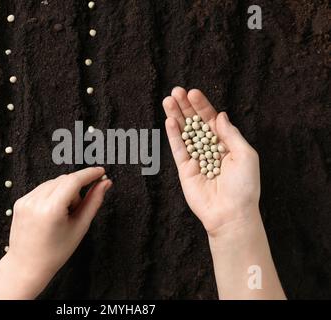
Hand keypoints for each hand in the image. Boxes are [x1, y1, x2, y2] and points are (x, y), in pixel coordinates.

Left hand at [0, 167, 111, 298]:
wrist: (27, 266)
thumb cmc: (56, 251)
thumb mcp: (80, 227)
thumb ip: (94, 202)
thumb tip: (105, 183)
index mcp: (51, 209)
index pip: (74, 180)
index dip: (89, 174)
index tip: (101, 172)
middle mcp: (35, 201)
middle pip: (64, 180)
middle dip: (76, 189)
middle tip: (77, 210)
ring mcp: (25, 200)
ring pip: (53, 183)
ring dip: (64, 192)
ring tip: (63, 215)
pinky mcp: (20, 201)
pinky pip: (42, 189)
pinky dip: (52, 195)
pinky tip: (52, 214)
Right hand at [162, 87, 259, 237]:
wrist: (231, 213)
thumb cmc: (244, 187)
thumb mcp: (245, 155)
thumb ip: (230, 134)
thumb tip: (220, 116)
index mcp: (226, 144)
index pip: (211, 120)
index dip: (202, 106)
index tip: (193, 93)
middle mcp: (210, 149)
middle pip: (195, 123)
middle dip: (186, 107)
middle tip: (176, 91)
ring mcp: (196, 159)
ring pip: (184, 133)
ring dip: (176, 116)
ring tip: (168, 100)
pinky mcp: (185, 170)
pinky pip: (178, 149)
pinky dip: (173, 135)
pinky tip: (169, 120)